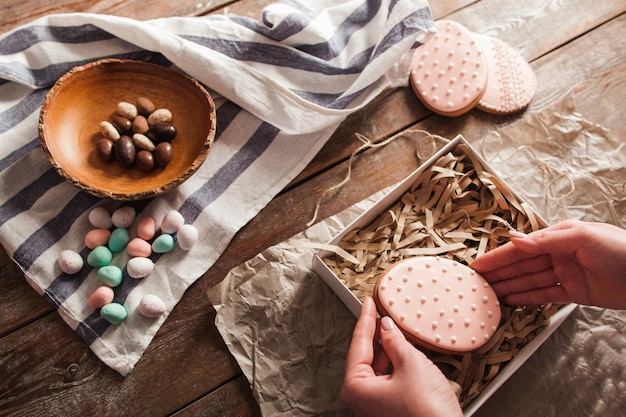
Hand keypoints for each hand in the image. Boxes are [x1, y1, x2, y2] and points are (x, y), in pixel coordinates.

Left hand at [340, 297, 462, 416]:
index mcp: (355, 388)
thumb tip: (387, 328)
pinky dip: (394, 365)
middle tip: (383, 314)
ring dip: (387, 350)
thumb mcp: (410, 363)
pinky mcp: (389, 411)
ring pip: (377, 369)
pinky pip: (386, 381)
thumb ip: (395, 341)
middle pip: (365, 358)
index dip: (366, 320)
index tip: (368, 303)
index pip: (358, 345)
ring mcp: (373, 407)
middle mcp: (359, 401)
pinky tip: (404, 354)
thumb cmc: (427, 411)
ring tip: (397, 333)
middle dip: (376, 336)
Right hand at [472, 220, 625, 308]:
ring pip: (529, 281)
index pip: (521, 247)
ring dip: (508, 287)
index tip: (477, 264)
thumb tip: (513, 238)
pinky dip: (526, 298)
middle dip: (498, 273)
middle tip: (475, 282)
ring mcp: (566, 274)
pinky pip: (544, 295)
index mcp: (559, 236)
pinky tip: (510, 301)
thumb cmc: (621, 250)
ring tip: (487, 295)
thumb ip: (544, 240)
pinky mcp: (575, 293)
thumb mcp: (581, 237)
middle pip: (521, 265)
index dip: (498, 256)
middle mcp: (559, 253)